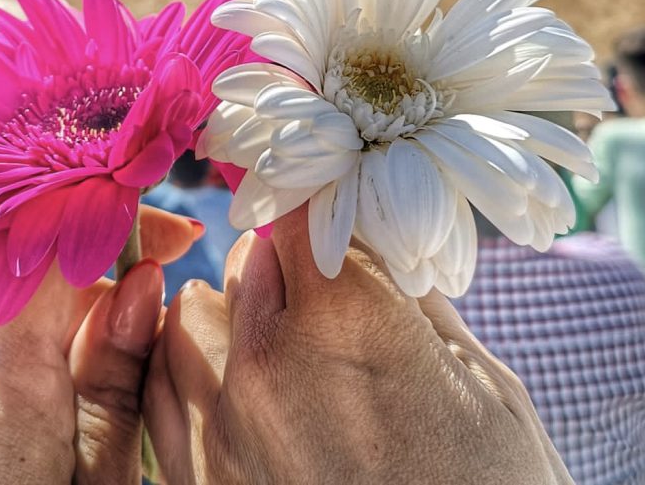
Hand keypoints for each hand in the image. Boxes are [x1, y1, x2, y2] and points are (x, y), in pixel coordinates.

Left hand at [0, 205, 202, 484]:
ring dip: (83, 355)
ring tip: (121, 426)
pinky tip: (73, 448)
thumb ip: (117, 386)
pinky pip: (1, 384)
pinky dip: (49, 390)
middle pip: (43, 304)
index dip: (107, 223)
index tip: (175, 231)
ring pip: (27, 347)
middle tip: (173, 336)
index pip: (42, 260)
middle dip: (111, 305)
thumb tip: (142, 282)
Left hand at [144, 206, 571, 484]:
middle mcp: (265, 369)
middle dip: (289, 270)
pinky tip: (243, 394)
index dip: (324, 209)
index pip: (300, 209)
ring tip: (286, 354)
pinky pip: (159, 387)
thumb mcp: (485, 387)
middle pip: (246, 261)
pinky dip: (191, 373)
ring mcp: (219, 434)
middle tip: (334, 305)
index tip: (339, 216)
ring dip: (232, 319)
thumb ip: (412, 297)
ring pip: (189, 315)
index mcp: (347, 325)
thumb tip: (372, 236)